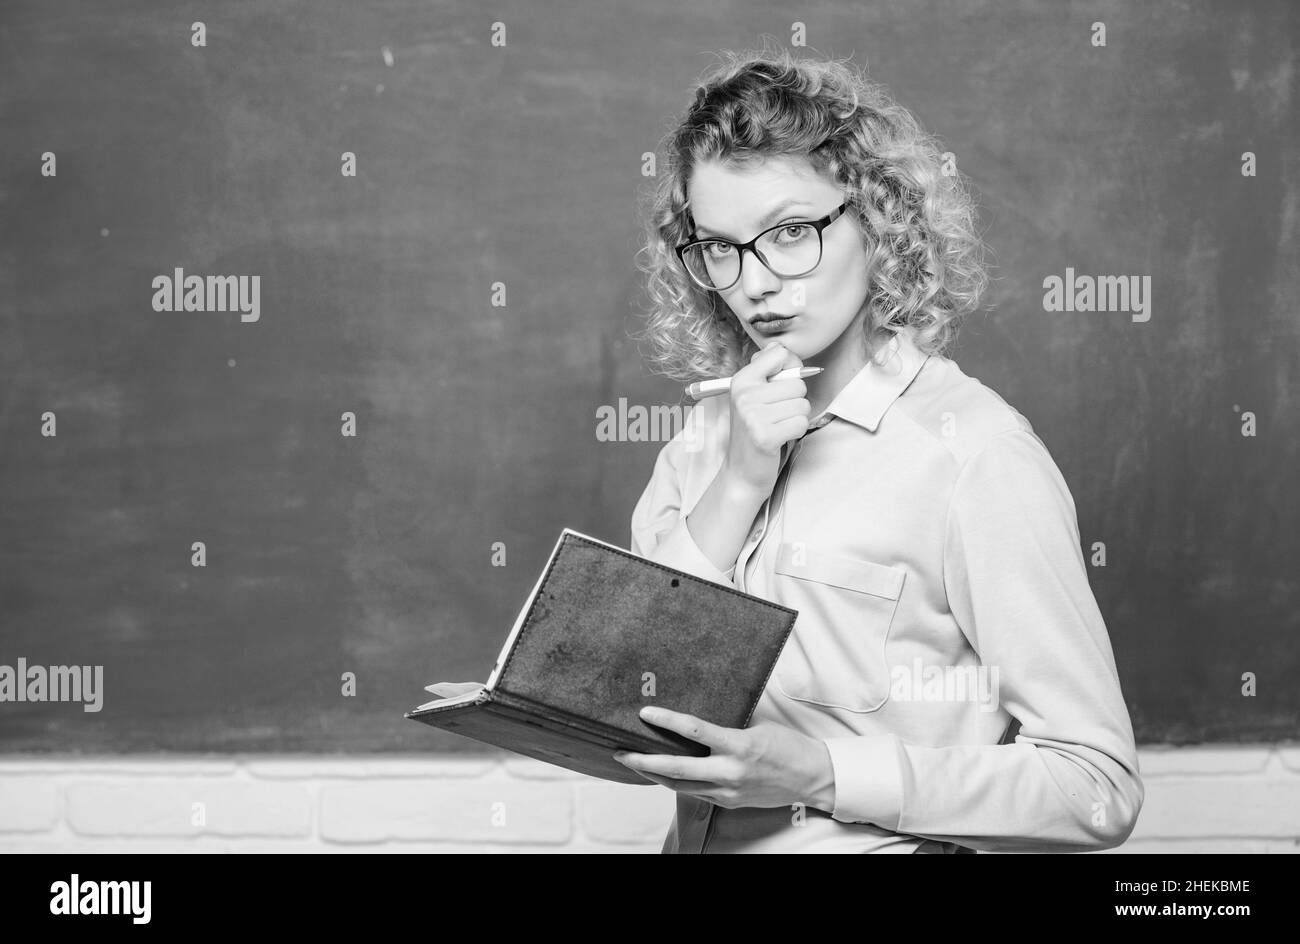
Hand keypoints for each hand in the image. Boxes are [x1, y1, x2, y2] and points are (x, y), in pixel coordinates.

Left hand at [613, 706, 834, 811]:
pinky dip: (677, 782)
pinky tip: (663, 774)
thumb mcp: (758, 728)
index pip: (694, 730)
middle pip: (676, 768)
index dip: (667, 721)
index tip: (646, 713)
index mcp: (739, 746)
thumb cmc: (788, 746)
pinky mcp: (729, 801)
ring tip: (633, 763)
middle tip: (621, 752)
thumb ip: (727, 729)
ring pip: (680, 785)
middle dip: (644, 761)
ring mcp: (728, 791)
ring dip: (654, 775)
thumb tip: (697, 722)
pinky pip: (696, 792)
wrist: (812, 777)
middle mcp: (730, 772)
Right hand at [723, 341, 810, 496]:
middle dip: (794, 401)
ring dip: (796, 418)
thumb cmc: (753, 431)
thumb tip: (780, 347)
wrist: (742, 472)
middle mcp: (744, 395)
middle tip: (776, 415)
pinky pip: (801, 423)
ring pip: (802, 404)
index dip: (789, 369)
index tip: (778, 385)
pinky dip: (796, 432)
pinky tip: (779, 437)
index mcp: (741, 380)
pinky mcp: (765, 436)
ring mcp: (753, 416)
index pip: (780, 354)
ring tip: (777, 426)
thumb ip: (768, 370)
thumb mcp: (754, 395)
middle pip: (797, 383)